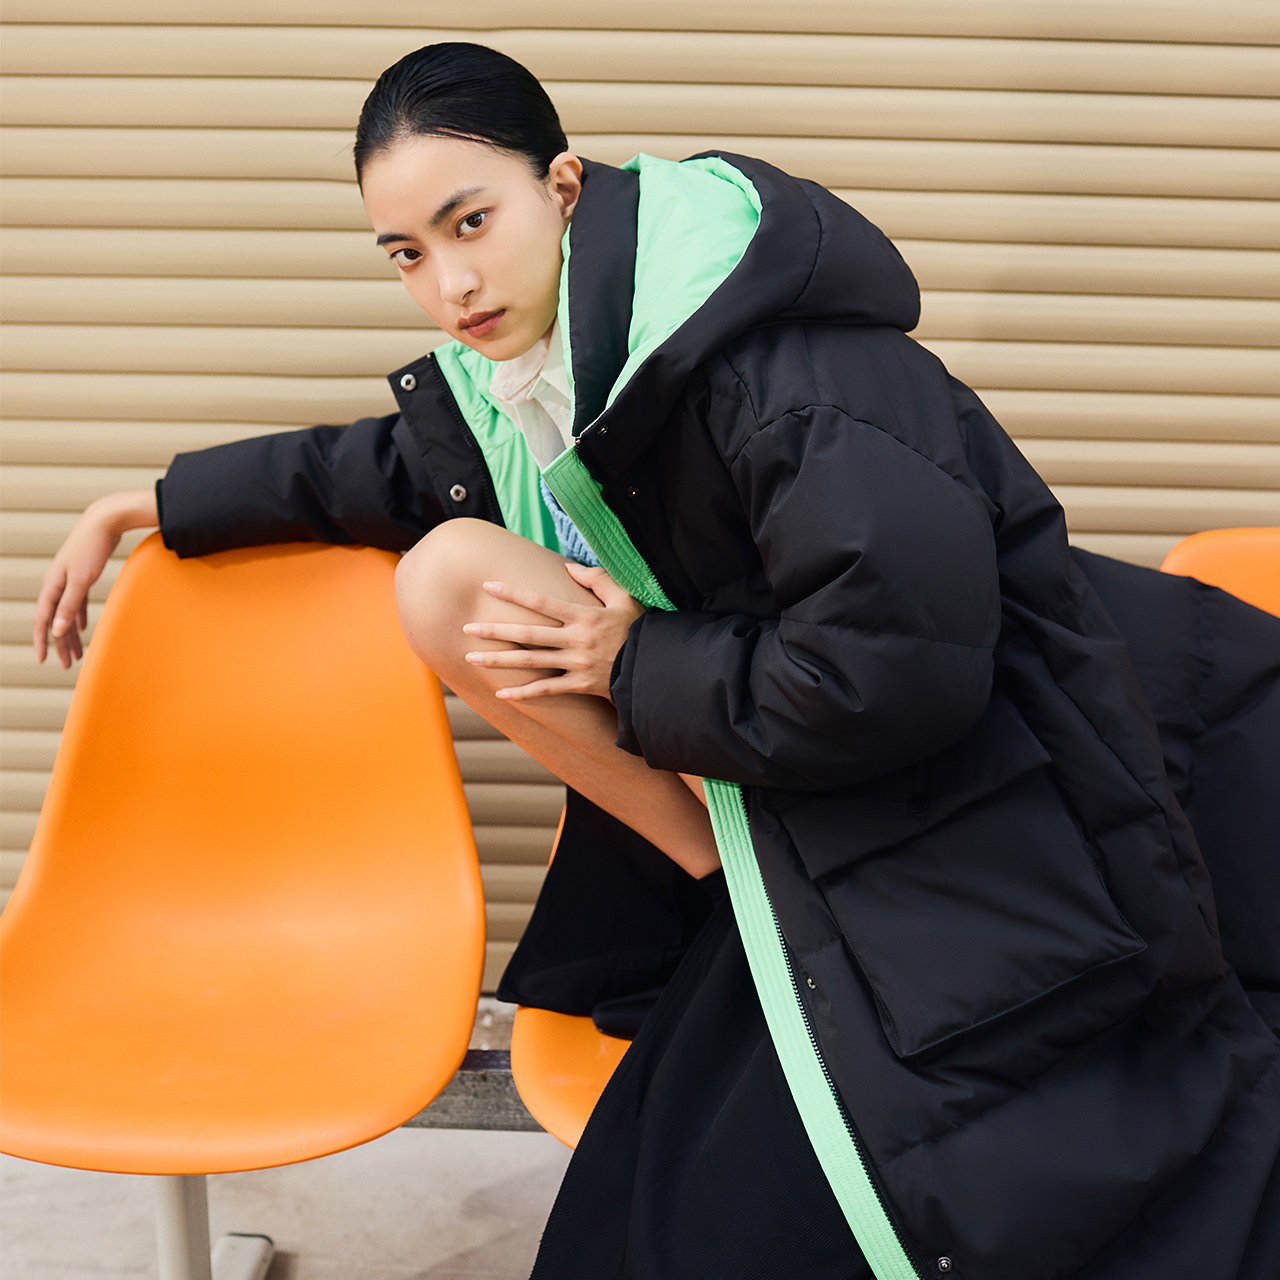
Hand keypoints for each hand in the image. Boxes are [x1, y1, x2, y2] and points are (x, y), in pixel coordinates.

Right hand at [33, 490, 157, 667]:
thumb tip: (58, 631)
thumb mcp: (80, 580)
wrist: (104, 522)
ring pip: (66, 614)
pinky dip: (78, 617)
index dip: (42, 641)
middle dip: (59, 644)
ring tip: (77, 654)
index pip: (43, 621)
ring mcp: (68, 580)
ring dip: (71, 635)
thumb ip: (69, 606)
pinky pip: (77, 603)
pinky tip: (82, 630)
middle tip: (65, 665)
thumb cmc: (92, 549)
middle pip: (55, 621)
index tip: (43, 660)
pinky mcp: (82, 576)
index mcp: (52, 587)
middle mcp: (56, 585)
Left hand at [461, 561, 643, 701]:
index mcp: (584, 616)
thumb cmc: (642, 629)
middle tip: (467, 628)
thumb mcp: (626, 597)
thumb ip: (598, 579)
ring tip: (472, 657)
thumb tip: (569, 567)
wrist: (656, 668)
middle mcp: (575, 640)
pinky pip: (547, 690)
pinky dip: (524, 693)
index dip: (513, 593)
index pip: (541, 602)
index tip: (489, 585)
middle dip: (495, 630)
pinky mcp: (580, 685)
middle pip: (528, 634)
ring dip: (499, 660)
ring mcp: (576, 664)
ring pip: (530, 662)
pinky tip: (501, 693)